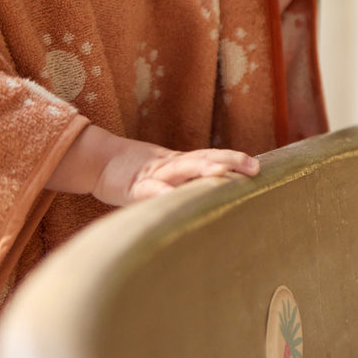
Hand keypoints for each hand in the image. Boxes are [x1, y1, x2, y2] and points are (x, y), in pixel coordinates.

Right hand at [49, 125, 259, 205]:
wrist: (98, 162)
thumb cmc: (136, 176)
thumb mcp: (165, 180)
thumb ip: (187, 186)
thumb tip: (216, 199)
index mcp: (181, 164)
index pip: (211, 158)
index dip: (234, 160)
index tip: (259, 166)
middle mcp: (171, 166)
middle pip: (204, 158)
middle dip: (230, 161)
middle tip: (254, 167)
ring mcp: (153, 175)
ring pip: (182, 169)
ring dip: (203, 170)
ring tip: (223, 174)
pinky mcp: (133, 188)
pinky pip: (151, 192)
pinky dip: (164, 193)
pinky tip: (176, 198)